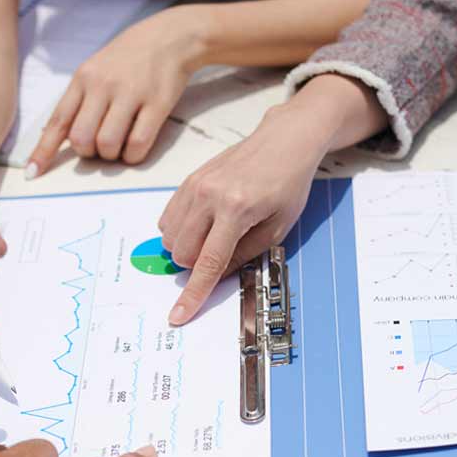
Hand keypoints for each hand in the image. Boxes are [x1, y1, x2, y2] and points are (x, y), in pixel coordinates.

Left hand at [24, 7, 207, 176]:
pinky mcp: (157, 104)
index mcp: (84, 78)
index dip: (43, 151)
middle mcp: (103, 86)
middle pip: (81, 138)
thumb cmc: (128, 57)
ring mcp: (131, 94)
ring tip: (120, 146)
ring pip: (107, 144)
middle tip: (99, 147)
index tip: (32, 173)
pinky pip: (138, 143)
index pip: (58, 121)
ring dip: (111, 155)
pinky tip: (135, 148)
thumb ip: (78, 99)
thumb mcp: (95, 69)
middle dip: (88, 153)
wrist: (170, 37)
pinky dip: (133, 156)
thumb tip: (55, 134)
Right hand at [158, 103, 330, 323]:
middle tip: (223, 254)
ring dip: (187, 248)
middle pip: (182, 252)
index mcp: (237, 209)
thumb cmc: (288, 184)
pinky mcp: (189, 179)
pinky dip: (180, 231)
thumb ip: (244, 255)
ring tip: (215, 236)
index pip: (208, 263)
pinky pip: (168, 218)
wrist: (283, 141)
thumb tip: (215, 277)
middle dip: (196, 266)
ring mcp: (195, 185)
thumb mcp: (277, 228)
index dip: (193, 294)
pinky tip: (203, 224)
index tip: (178, 315)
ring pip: (171, 237)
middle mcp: (210, 195)